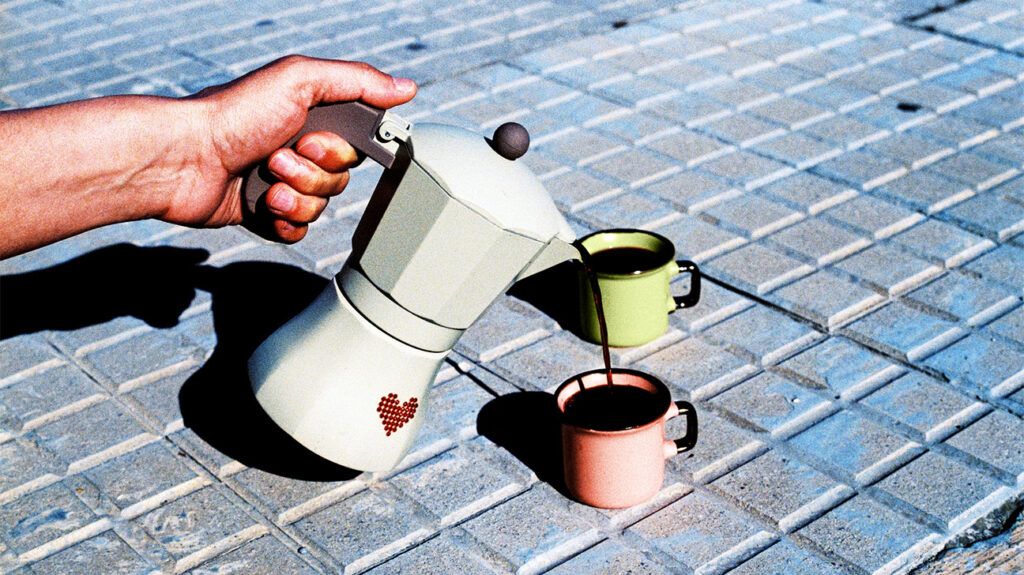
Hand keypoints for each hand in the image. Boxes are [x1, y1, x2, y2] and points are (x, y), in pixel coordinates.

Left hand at [168, 56, 416, 242]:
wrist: (182, 160)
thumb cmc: (233, 115)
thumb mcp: (299, 79)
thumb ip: (357, 80)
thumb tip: (406, 88)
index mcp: (310, 117)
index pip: (356, 144)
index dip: (342, 151)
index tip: (316, 143)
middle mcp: (297, 149)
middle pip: (341, 179)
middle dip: (312, 174)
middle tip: (279, 156)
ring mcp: (281, 183)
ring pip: (321, 207)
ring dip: (295, 197)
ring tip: (264, 180)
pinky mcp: (266, 213)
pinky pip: (300, 230)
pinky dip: (285, 221)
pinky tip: (262, 207)